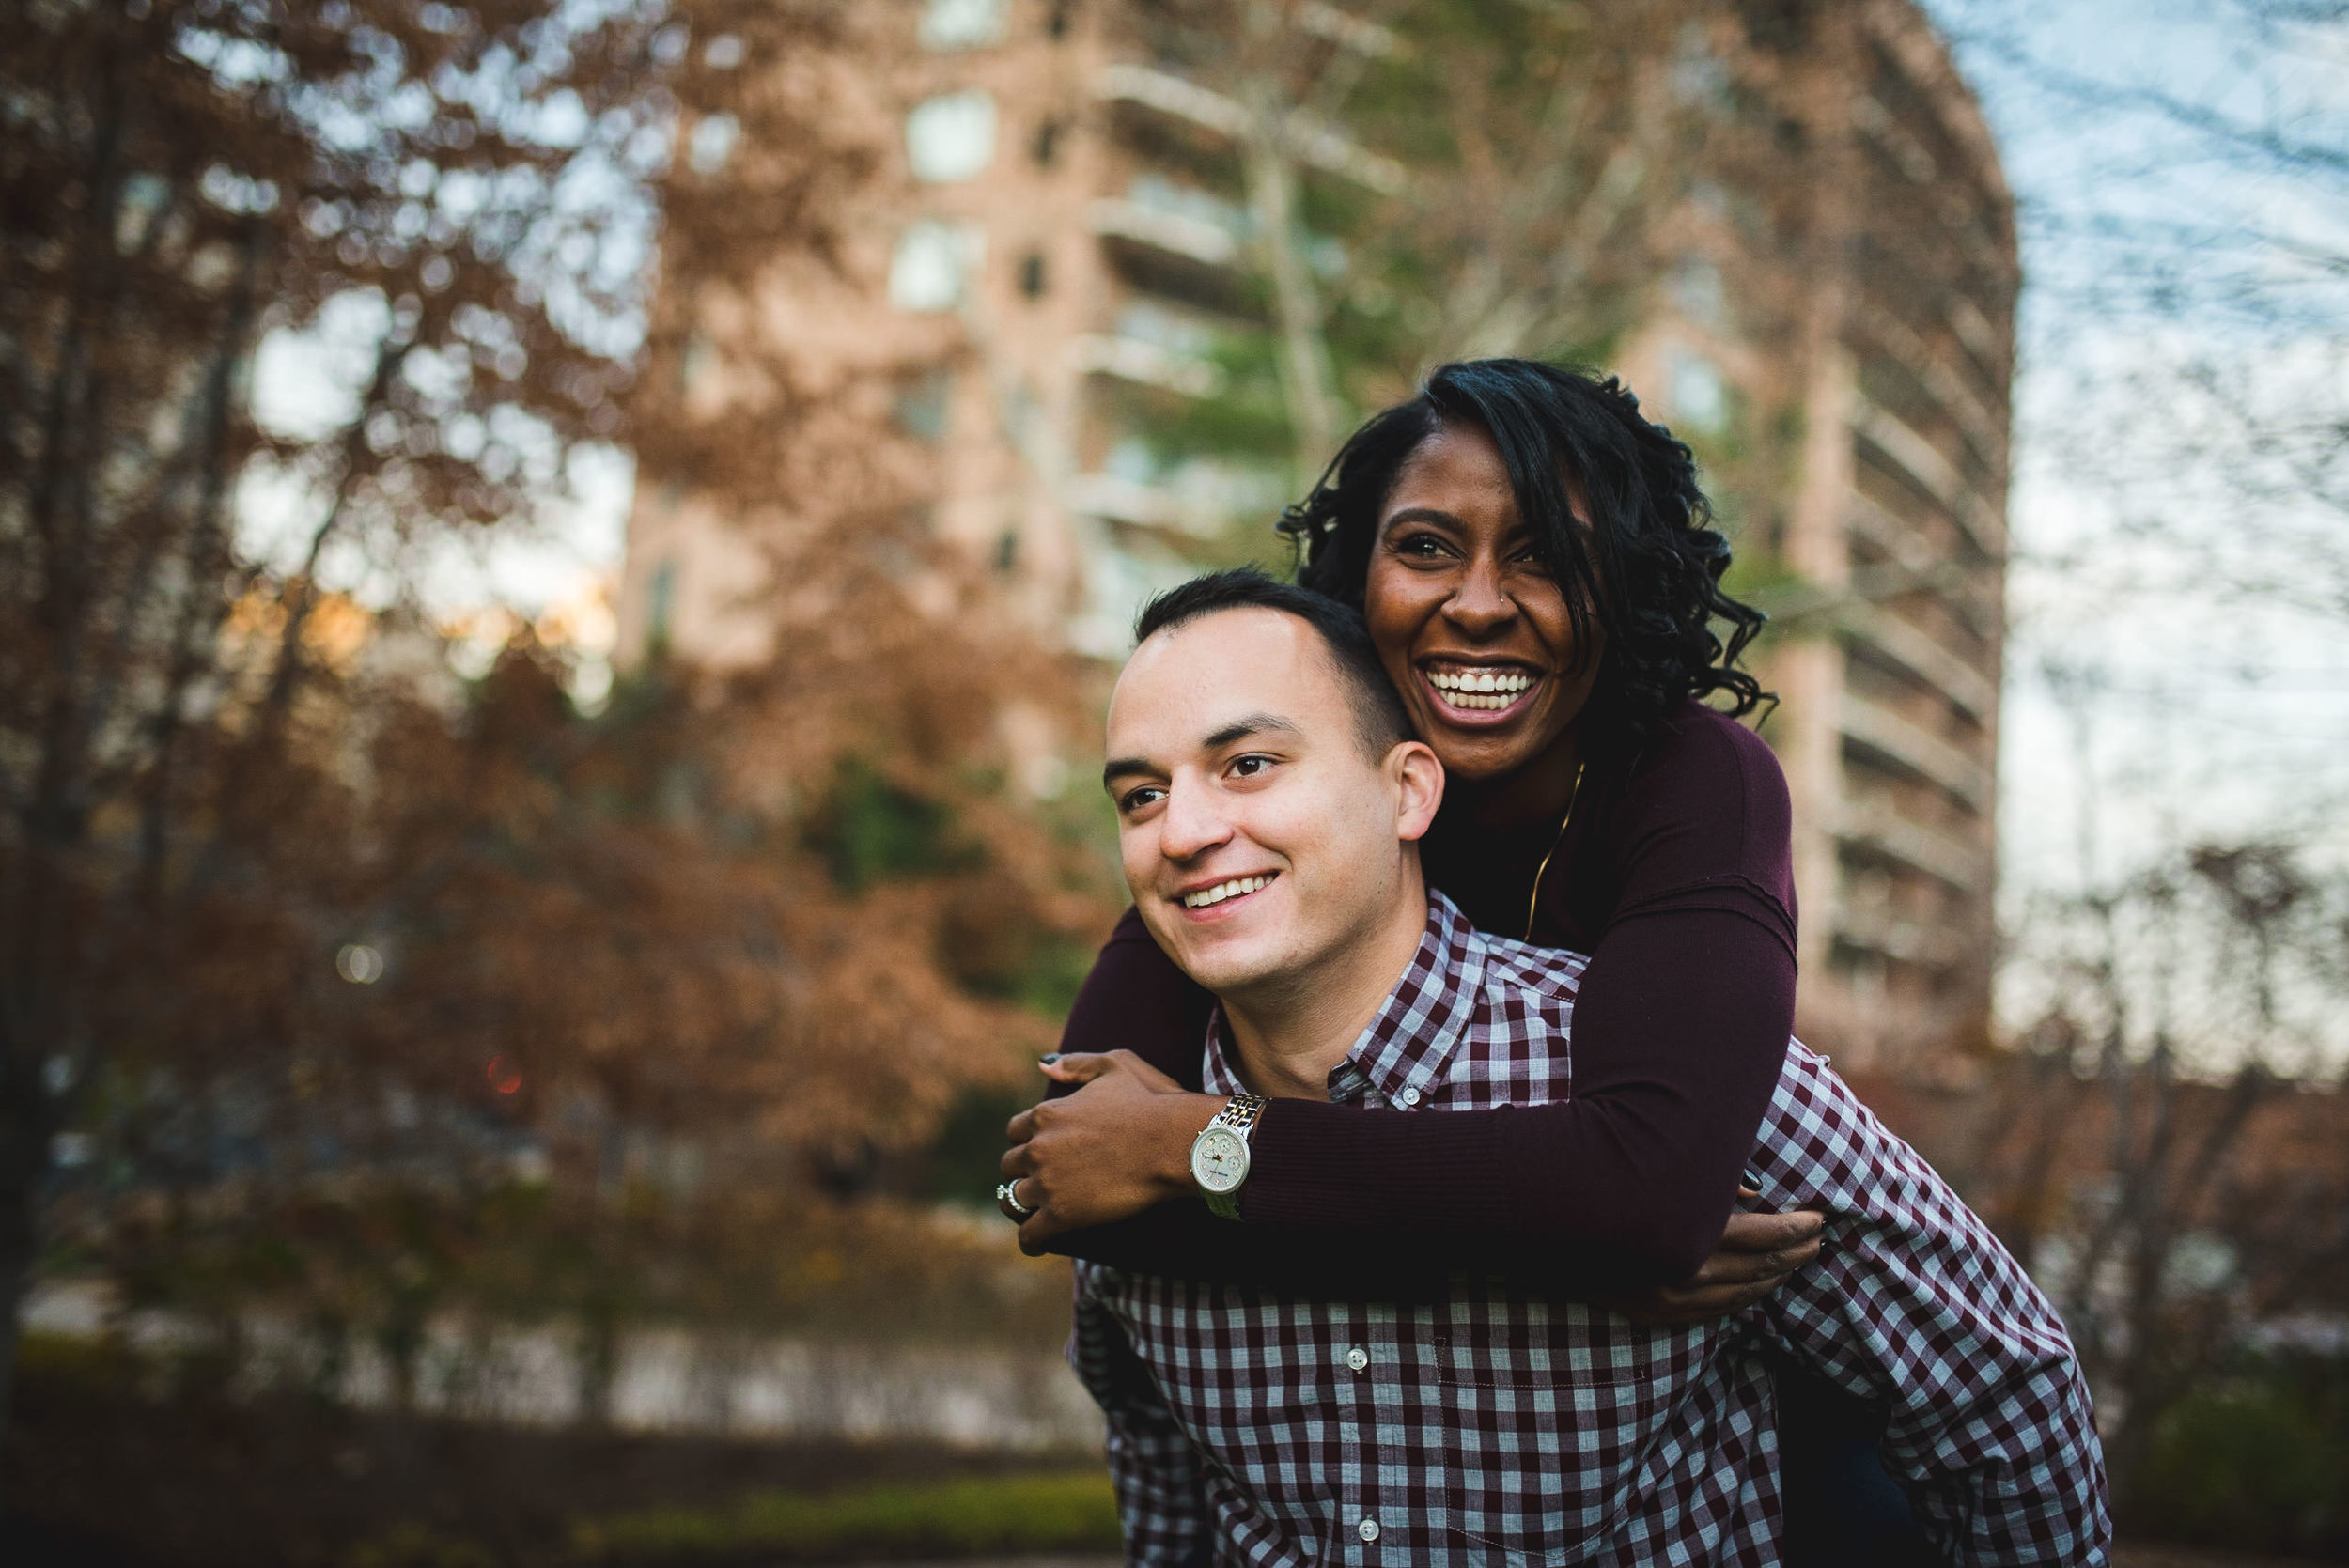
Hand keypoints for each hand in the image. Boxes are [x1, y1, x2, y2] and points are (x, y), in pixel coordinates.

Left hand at [1000, 1051, 1224, 1254]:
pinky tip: (1036, 1244)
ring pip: (1016, 1198)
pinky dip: (1030, 1240)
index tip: (1040, 1150)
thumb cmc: (1151, 1102)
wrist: (1171, 1143)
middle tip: (1043, 1181)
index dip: (1027, 1140)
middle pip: (1010, 1165)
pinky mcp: (1060, 1214)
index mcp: (1046, 1114)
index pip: (1015, 1131)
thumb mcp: (1114, 1065)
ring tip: (1039, 1212)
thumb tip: (1043, 1066)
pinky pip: (1030, 1233)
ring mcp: (1047, 1182)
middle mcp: (1038, 1148)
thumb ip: (1076, 1064)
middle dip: (1024, 1171)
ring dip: (1027, 1204)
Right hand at [1608, 1194, 1824, 1325]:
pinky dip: (1748, 1296)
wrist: (1547, 1226)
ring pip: (1744, 1292)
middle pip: (1759, 1267)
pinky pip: (1719, 1311)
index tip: (1819, 1218)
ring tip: (1801, 1260)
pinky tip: (1763, 1283)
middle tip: (1820, 1239)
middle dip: (1795, 1253)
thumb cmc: (1608, 1185)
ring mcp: (1671, 1299)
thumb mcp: (1659, 1173)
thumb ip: (1710, 1183)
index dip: (1795, 1228)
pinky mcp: (1659, 1314)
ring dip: (1778, 1276)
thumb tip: (1757, 1194)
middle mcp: (1683, 1272)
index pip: (1761, 1235)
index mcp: (1687, 1233)